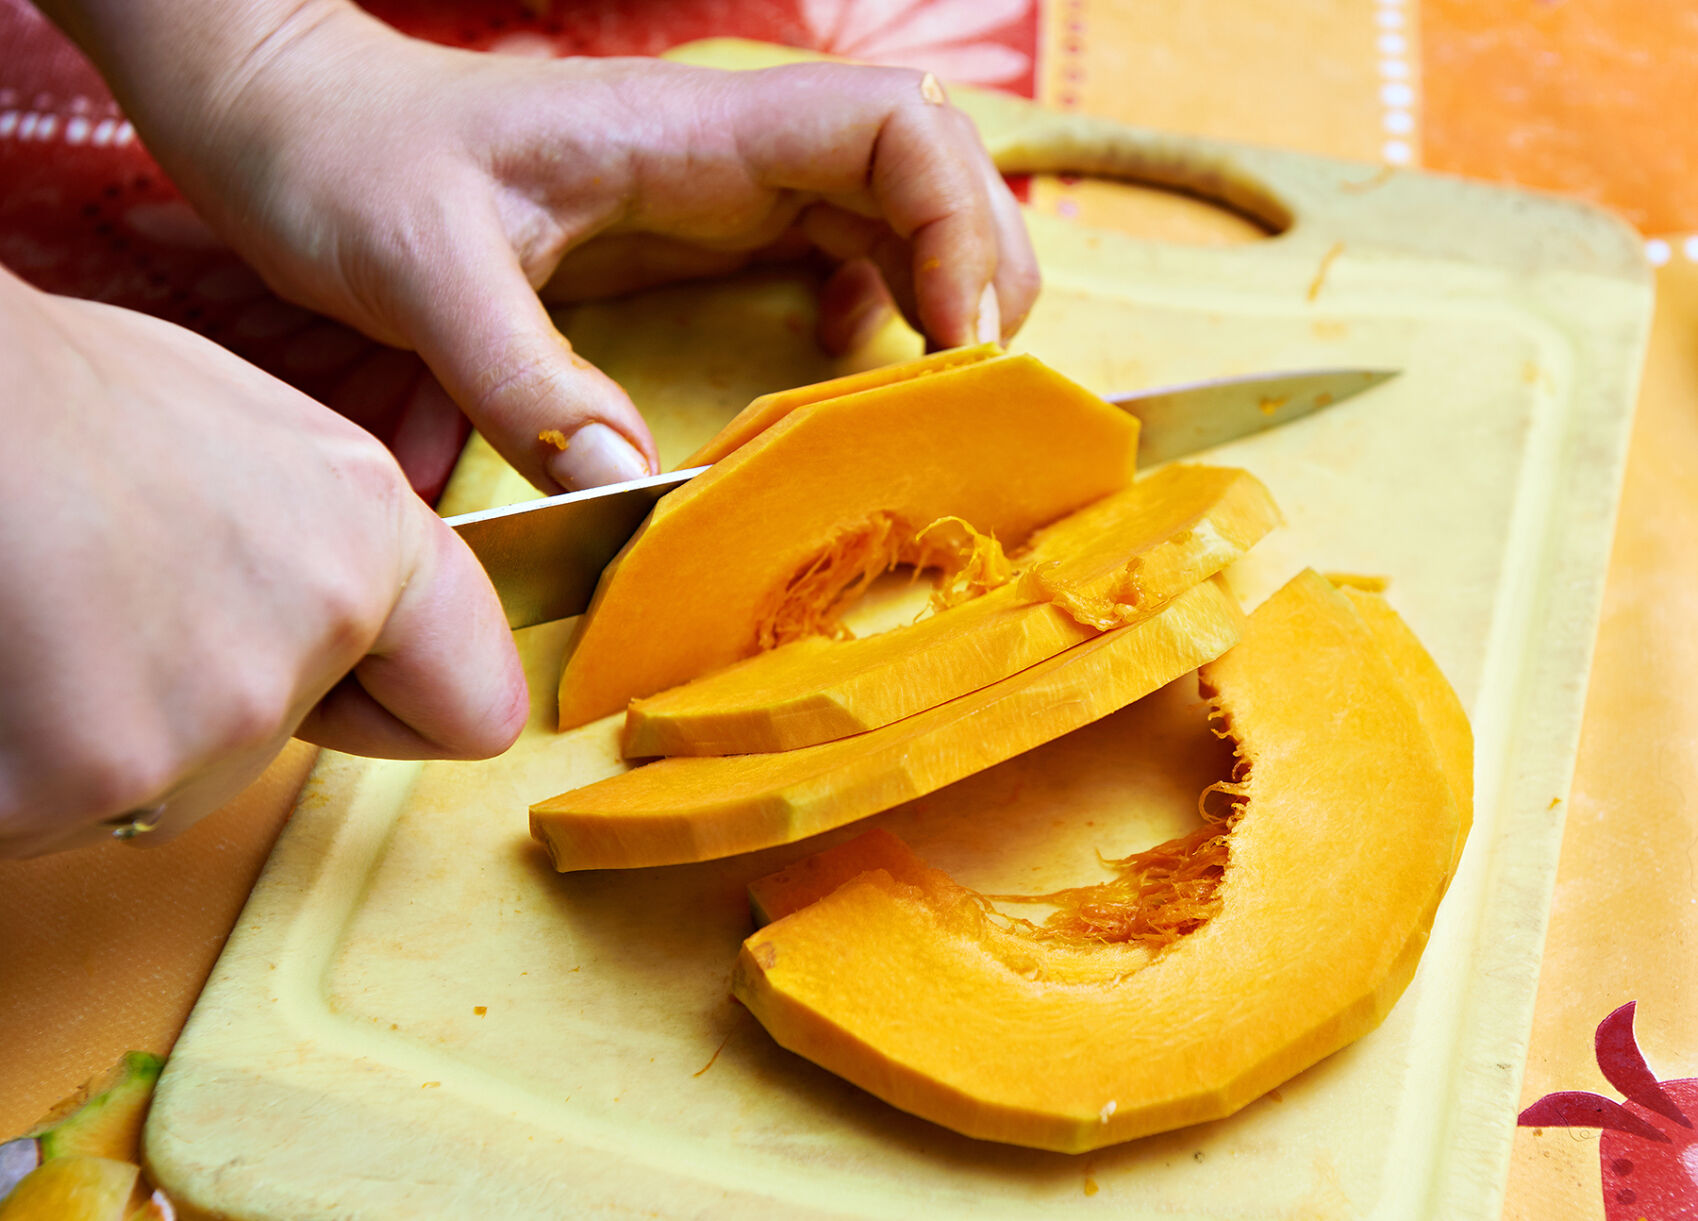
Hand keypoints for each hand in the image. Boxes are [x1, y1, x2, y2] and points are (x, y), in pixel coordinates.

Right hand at [0, 268, 525, 855]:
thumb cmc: (54, 392)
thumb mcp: (253, 438)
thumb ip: (331, 548)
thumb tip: (347, 624)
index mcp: (368, 540)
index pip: (475, 708)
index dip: (402, 704)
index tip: (356, 688)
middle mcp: (308, 638)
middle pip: (277, 751)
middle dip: (205, 706)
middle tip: (112, 603)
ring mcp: (197, 723)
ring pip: (159, 790)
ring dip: (103, 739)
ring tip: (43, 617)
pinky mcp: (75, 782)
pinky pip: (52, 814)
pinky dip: (15, 768)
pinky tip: (3, 663)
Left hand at [53, 0, 1038, 493]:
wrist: (291, 127)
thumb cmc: (346, 167)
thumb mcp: (419, 270)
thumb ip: (523, 377)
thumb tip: (632, 490)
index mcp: (688, 133)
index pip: (889, 128)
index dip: (955, 224)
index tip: (953, 341)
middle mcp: (725, 151)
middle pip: (926, 165)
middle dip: (982, 259)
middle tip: (974, 379)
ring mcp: (716, 188)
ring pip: (890, 206)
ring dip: (941, 284)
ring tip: (940, 381)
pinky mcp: (692, 228)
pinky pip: (827, 245)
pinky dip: (870, 299)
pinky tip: (834, 359)